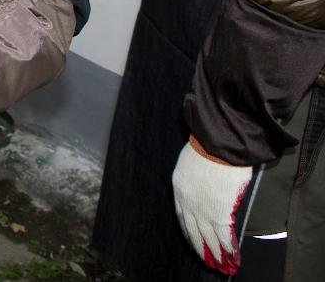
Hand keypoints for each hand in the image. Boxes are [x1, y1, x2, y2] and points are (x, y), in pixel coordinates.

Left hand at [172, 136, 251, 274]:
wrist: (216, 145)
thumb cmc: (205, 149)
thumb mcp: (189, 166)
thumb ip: (195, 182)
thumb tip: (206, 190)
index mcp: (178, 190)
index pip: (181, 217)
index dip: (189, 232)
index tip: (193, 242)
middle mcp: (187, 203)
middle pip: (194, 231)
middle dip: (202, 248)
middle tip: (208, 262)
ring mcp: (203, 209)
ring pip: (209, 237)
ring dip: (216, 254)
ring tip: (222, 266)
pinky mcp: (220, 212)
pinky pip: (224, 236)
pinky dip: (229, 248)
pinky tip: (232, 257)